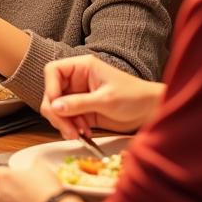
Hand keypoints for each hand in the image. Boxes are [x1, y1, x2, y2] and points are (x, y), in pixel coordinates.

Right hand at [41, 55, 164, 138]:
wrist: (151, 111)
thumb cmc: (134, 96)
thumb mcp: (106, 99)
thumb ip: (79, 103)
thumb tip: (55, 107)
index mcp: (82, 67)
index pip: (53, 71)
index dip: (50, 87)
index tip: (55, 104)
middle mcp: (77, 80)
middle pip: (52, 93)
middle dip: (56, 112)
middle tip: (67, 129)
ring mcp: (78, 96)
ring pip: (57, 109)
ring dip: (63, 123)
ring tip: (77, 134)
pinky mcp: (82, 111)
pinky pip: (67, 119)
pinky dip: (71, 128)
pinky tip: (84, 133)